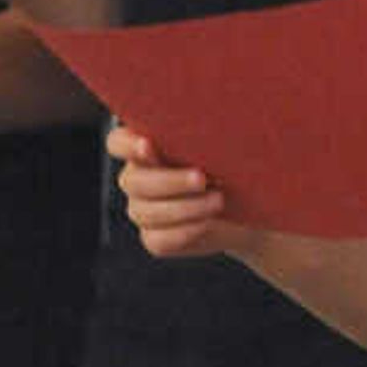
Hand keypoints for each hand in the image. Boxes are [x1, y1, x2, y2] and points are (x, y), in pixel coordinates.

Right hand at [110, 120, 253, 260]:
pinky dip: (185, 231)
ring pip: (147, 212)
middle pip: (133, 181)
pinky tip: (208, 222)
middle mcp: (137, 178)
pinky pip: (159, 240)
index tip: (147, 144)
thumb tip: (208, 127)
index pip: (118, 143)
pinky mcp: (155, 238)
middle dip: (169, 181)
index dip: (126, 145)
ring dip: (184, 207)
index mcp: (144, 148)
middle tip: (201, 179)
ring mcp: (143, 210)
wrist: (249, 206)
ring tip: (217, 200)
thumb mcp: (221, 146)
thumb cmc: (233, 163)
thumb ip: (203, 136)